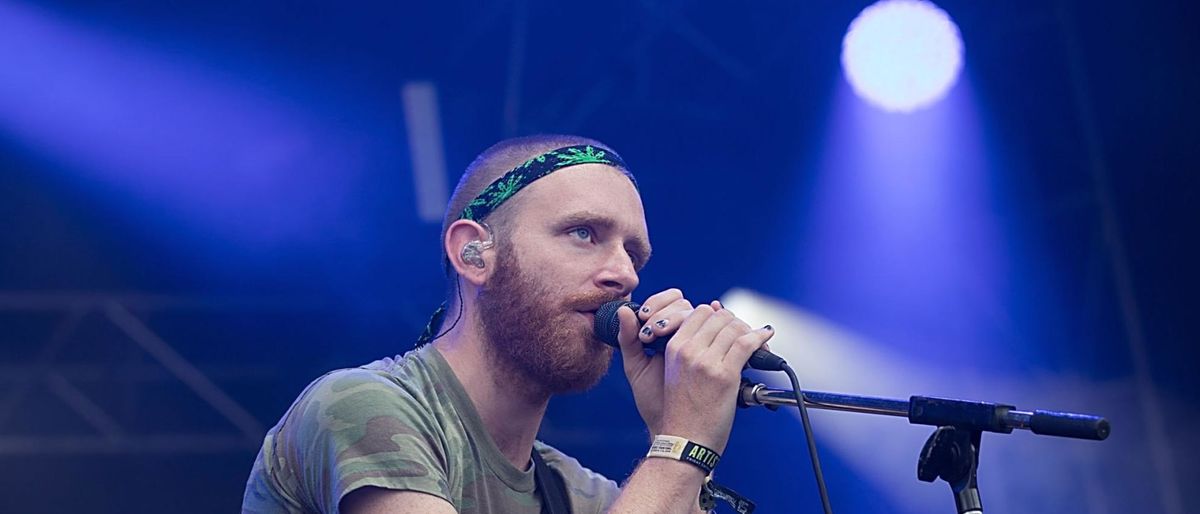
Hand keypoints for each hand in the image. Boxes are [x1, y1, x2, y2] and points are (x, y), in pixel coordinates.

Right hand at [618, 290, 773, 453]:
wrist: (685, 441)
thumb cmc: (682, 411)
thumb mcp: (674, 371)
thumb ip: (690, 346)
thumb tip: (714, 321)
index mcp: (674, 348)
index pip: (701, 312)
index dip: (718, 315)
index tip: (727, 326)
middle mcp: (688, 351)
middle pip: (719, 317)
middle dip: (735, 322)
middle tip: (744, 334)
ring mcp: (706, 362)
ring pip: (734, 328)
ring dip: (749, 331)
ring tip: (757, 341)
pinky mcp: (725, 375)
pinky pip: (746, 344)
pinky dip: (760, 336)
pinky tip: (766, 335)